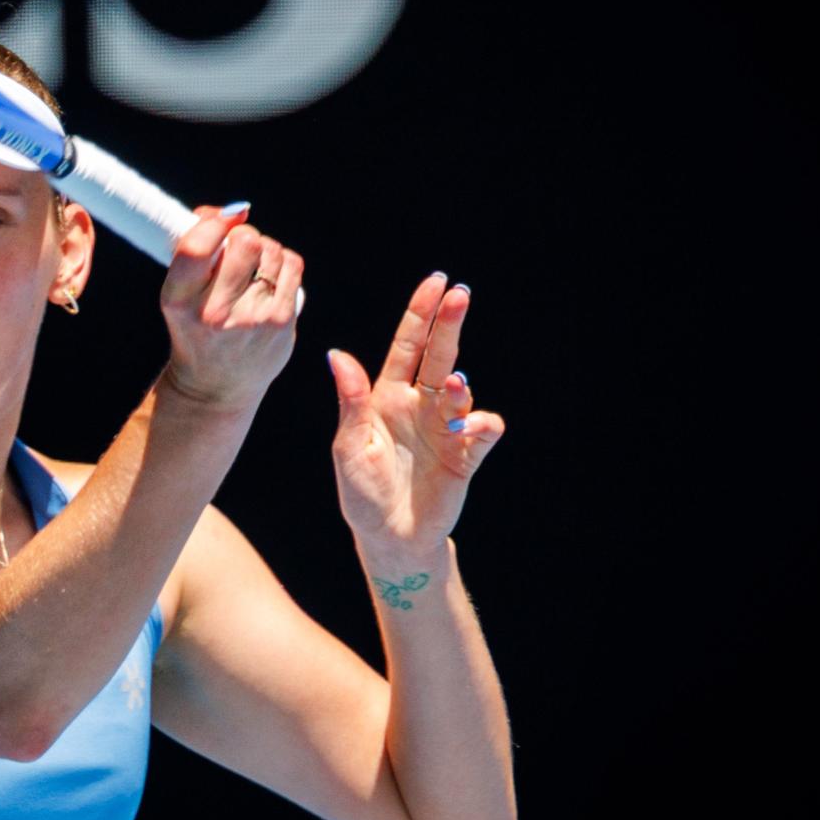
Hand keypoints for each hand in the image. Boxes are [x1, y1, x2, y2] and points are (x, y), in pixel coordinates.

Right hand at [157, 204, 302, 410]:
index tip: (220, 220)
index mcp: (178, 301)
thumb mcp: (179, 292)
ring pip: (271, 250)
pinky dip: (283, 261)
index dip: (213, 222)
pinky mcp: (280, 322)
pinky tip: (271, 276)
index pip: (196, 247)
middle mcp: (213, 313)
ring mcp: (251, 319)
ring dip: (264, 249)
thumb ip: (195, 248)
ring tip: (253, 268)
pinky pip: (291, 265)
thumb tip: (226, 211)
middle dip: (243, 235)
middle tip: (238, 248)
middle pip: (244, 242)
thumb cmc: (195, 325)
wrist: (215, 384)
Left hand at [326, 274, 505, 555]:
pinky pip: (481, 431)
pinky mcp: (464, 455)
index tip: (436, 283)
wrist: (388, 537)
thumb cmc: (362, 491)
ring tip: (451, 384)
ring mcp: (445, 428)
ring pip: (460, 391)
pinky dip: (482, 424)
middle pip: (439, 355)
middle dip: (449, 324)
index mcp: (387, 397)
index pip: (408, 346)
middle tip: (460, 295)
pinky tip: (475, 424)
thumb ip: (351, 401)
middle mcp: (419, 406)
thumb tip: (337, 354)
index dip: (420, 314)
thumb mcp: (349, 446)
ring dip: (457, 384)